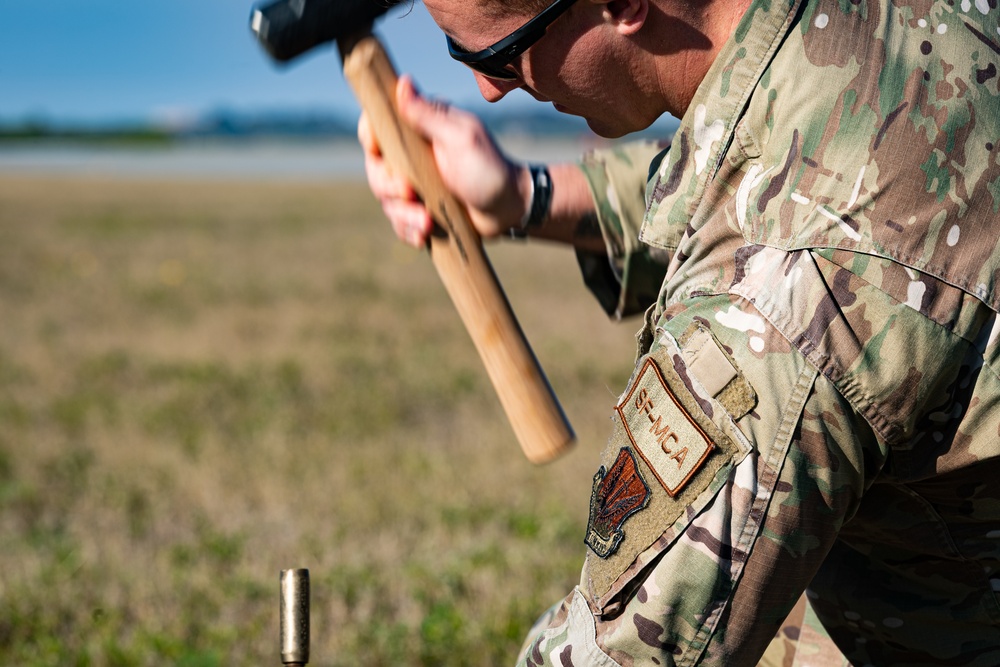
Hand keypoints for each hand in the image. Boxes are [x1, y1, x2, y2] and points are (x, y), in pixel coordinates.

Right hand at [358, 75, 529, 247]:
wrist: (510, 208)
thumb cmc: (490, 167)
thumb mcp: (461, 138)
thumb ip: (429, 115)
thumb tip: (403, 83)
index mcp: (419, 130)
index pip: (378, 125)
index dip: (370, 137)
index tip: (377, 150)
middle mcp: (412, 156)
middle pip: (376, 169)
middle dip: (388, 187)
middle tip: (410, 194)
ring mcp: (415, 185)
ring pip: (386, 201)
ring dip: (403, 215)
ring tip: (427, 222)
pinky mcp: (420, 211)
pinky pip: (400, 223)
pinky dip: (410, 231)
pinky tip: (425, 234)